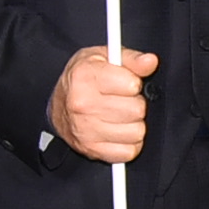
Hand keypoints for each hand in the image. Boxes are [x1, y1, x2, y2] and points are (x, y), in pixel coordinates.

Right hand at [49, 46, 157, 163]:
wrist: (59, 106)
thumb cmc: (82, 79)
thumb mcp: (102, 57)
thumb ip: (130, 59)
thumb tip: (150, 61)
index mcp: (85, 77)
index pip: (133, 85)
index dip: (134, 83)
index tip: (124, 83)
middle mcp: (83, 104)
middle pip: (137, 109)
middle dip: (135, 104)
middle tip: (121, 100)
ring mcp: (86, 130)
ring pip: (137, 132)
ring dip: (133, 125)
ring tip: (118, 116)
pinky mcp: (92, 150)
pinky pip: (129, 151)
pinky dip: (128, 143)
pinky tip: (117, 131)